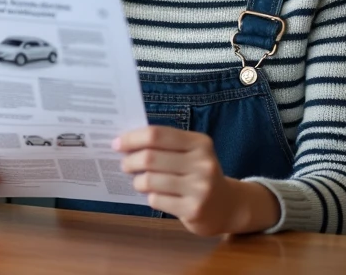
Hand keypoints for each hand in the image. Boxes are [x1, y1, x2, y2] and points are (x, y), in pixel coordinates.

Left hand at [114, 125, 279, 235]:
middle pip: (150, 157)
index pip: (156, 134)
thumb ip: (164, 145)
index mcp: (200, 143)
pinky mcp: (194, 210)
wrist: (228, 206)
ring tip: (139, 182)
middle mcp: (203, 163)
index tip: (117, 143)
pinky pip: (157, 200)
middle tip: (124, 164)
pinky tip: (156, 196)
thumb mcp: (190, 153)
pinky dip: (150, 197)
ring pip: (150, 180)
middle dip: (130, 161)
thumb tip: (125, 143)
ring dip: (137, 181)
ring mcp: (200, 188)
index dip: (132, 138)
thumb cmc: (199, 174)